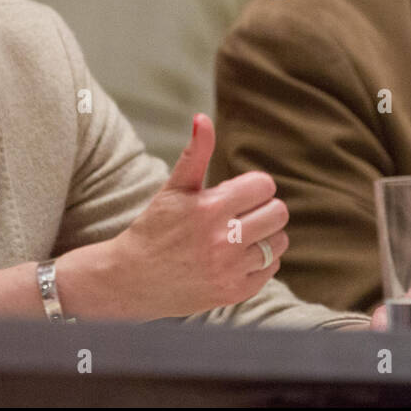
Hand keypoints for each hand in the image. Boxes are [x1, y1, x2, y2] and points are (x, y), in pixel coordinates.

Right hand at [110, 113, 288, 318]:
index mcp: (210, 208)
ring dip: (265, 236)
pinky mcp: (233, 292)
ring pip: (279, 242)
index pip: (264, 185)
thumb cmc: (154, 227)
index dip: (253, 187)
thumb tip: (203, 118)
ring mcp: (230, 269)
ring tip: (241, 236)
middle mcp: (223, 240)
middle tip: (243, 214)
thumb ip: (195, 153)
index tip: (238, 195)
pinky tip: (237, 257)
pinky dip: (260, 261)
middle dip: (263, 209)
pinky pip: (270, 268)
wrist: (132, 279)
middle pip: (278, 213)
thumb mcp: (173, 188)